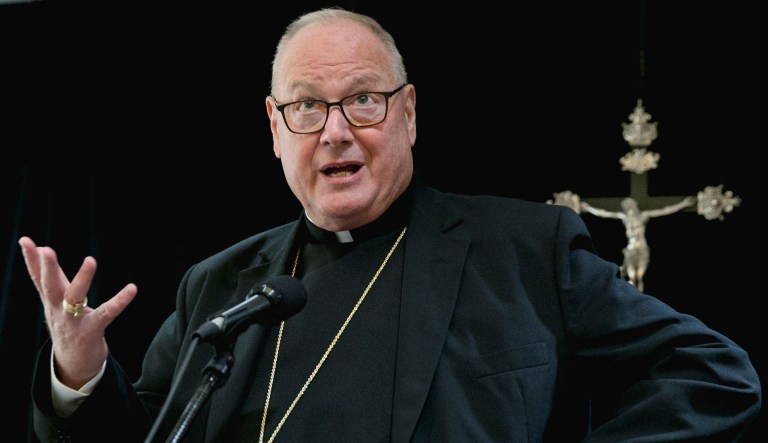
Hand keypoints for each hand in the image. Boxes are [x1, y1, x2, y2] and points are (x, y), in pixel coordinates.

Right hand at [18, 236, 136, 389]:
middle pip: (49, 286)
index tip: (24, 240)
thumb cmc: (67, 325)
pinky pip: (107, 313)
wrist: (73, 365)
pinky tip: (132, 288)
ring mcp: (73, 321)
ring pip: (75, 297)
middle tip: (46, 249)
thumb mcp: (54, 301)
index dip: (31, 259)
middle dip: (46, 268)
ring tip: (90, 260)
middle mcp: (58, 310)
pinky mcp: (91, 331)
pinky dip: (120, 301)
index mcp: (51, 301)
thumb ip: (50, 277)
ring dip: (82, 278)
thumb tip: (41, 249)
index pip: (37, 277)